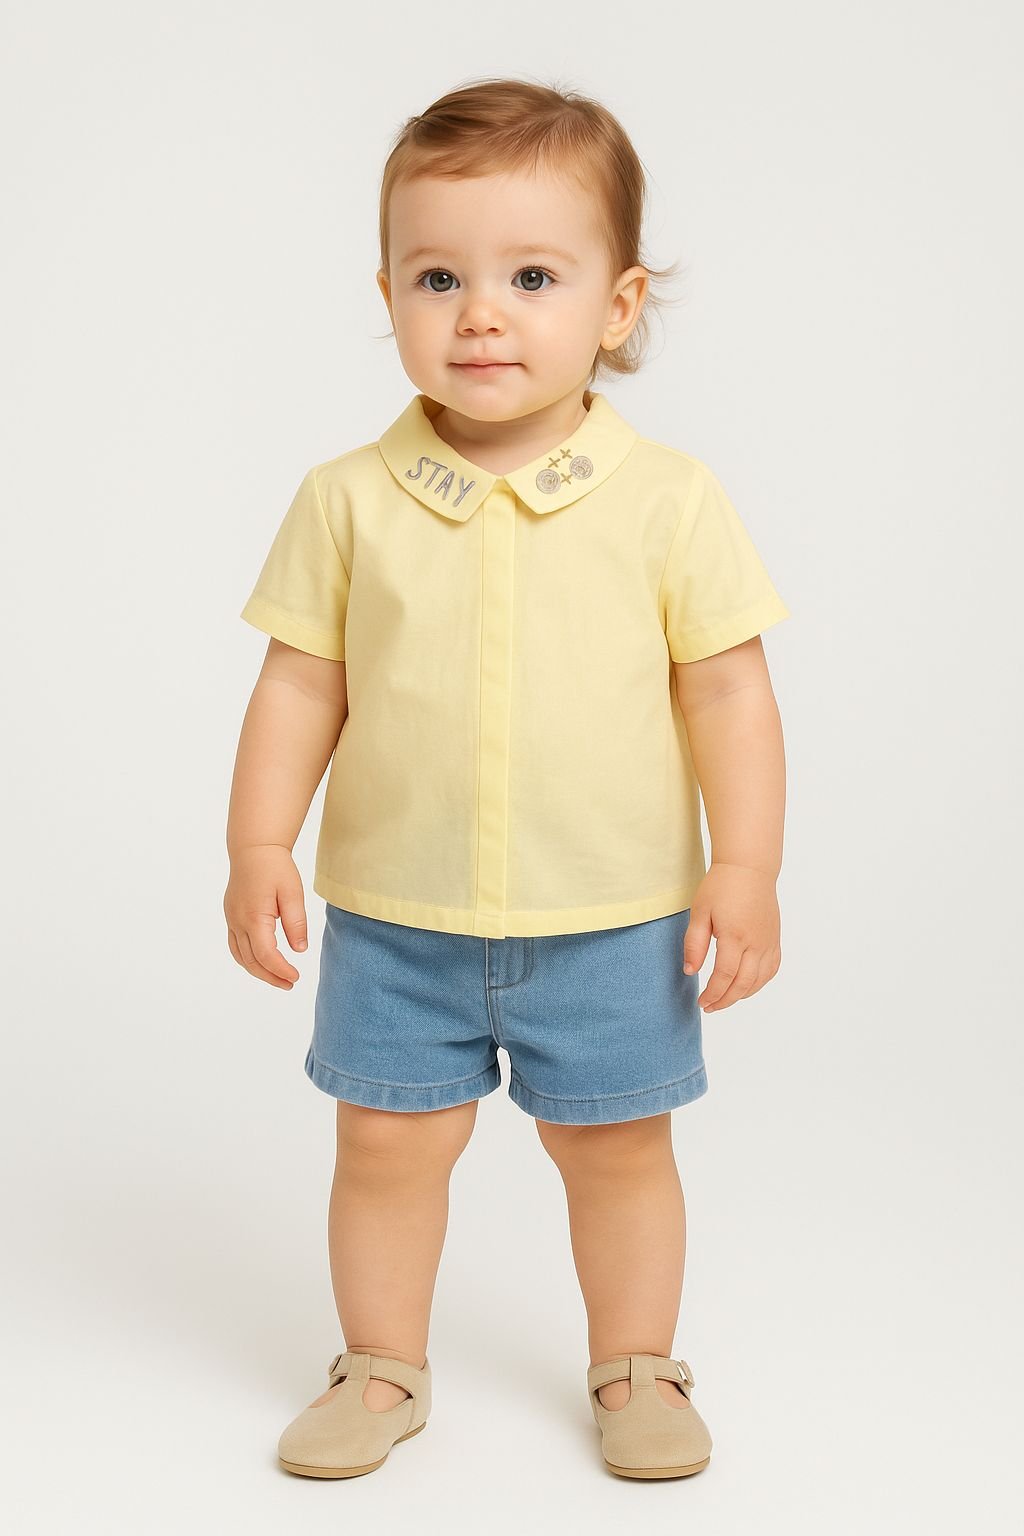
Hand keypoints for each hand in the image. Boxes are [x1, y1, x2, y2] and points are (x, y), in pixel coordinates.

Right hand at [224, 845, 308, 988]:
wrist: (253, 849)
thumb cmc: (275, 867)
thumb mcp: (292, 893)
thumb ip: (296, 922)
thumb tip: (299, 950)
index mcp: (254, 917)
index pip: (266, 954)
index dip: (280, 970)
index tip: (296, 977)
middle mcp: (238, 921)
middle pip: (251, 961)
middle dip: (270, 976)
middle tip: (290, 983)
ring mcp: (231, 919)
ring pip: (240, 956)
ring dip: (258, 971)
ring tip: (278, 978)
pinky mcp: (231, 916)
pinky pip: (235, 945)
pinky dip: (248, 959)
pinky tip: (261, 963)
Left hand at [682, 862, 781, 1011]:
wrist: (749, 868)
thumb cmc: (721, 886)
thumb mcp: (700, 912)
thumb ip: (694, 944)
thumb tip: (690, 971)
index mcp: (735, 936)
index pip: (725, 976)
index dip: (713, 994)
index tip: (702, 1002)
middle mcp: (756, 942)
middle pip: (743, 984)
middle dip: (725, 1000)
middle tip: (710, 1007)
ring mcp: (769, 942)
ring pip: (760, 980)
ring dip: (742, 995)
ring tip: (724, 999)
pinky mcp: (774, 939)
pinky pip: (771, 969)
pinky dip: (759, 983)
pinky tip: (746, 986)